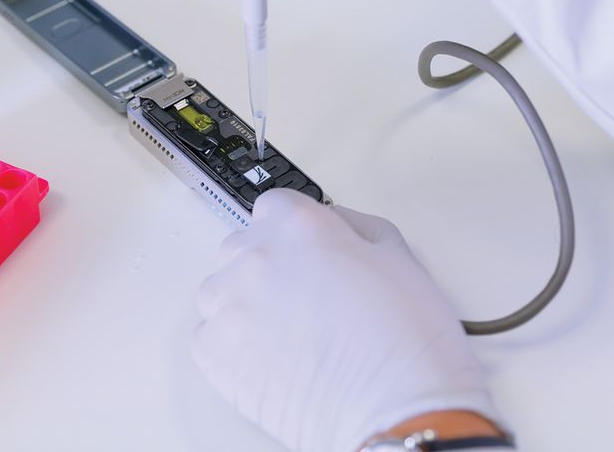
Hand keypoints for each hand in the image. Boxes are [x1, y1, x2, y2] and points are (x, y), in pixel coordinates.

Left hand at [192, 189, 498, 451]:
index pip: (276, 206)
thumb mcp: (397, 254)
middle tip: (305, 299)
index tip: (306, 253)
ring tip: (288, 334)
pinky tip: (271, 357)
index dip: (295, 231)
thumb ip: (355, 226)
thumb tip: (334, 226)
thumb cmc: (405, 339)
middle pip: (244, 246)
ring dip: (245, 303)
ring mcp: (230, 304)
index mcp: (300, 224)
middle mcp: (257, 256)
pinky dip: (231, 344)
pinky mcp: (214, 352)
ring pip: (220, 290)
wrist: (396, 407)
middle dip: (270, 266)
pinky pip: (207, 335)